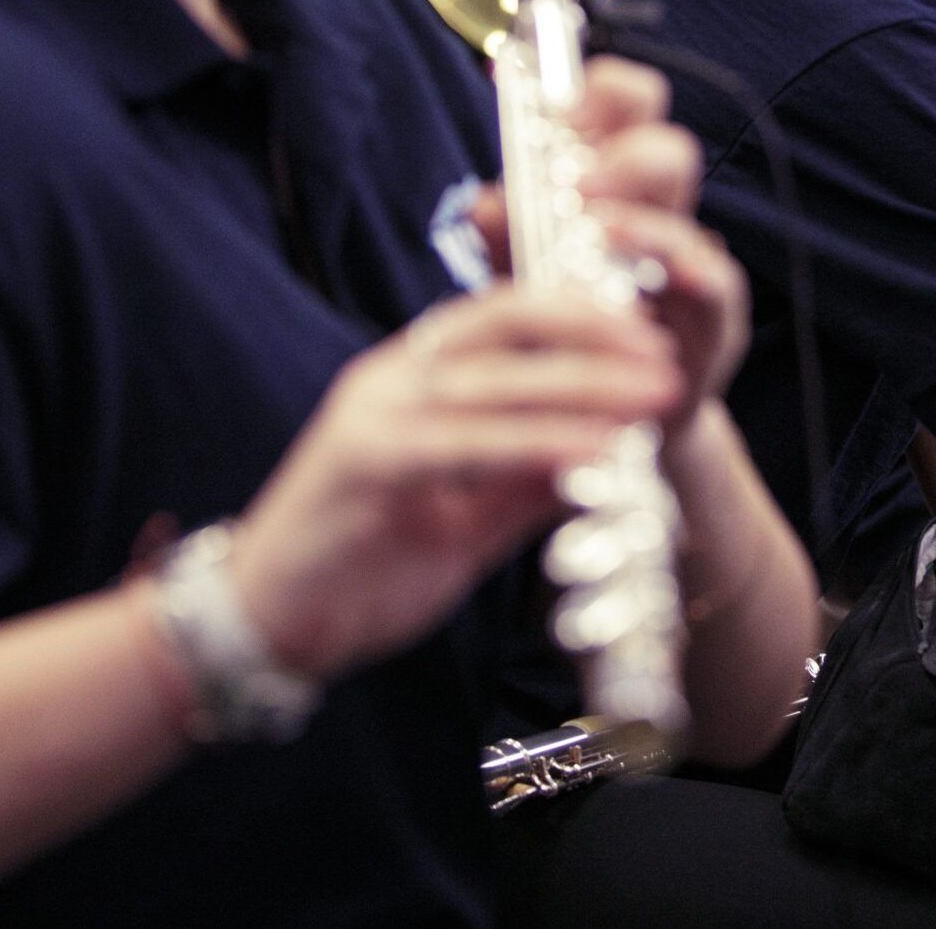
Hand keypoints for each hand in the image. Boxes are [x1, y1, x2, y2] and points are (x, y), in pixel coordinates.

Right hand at [226, 288, 681, 682]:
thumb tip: (614, 454)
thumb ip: (532, 480)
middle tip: (667, 361)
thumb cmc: (367, 564)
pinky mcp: (362, 462)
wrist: (268, 623)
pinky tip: (593, 452)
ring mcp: (373, 413)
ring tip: (653, 398)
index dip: (582, 314)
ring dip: (583, 386)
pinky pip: (465, 442)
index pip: (506, 313)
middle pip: (506, 327)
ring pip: (493, 380)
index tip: (651, 335)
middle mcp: (393, 376)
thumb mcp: (471, 516)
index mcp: (416, 374)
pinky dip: (536, 443)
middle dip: (596, 338)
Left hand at [470, 58, 750, 412]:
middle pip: (663, 140)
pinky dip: (695, 270)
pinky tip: (676, 272)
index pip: (618, 107)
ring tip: (604, 225)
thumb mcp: (526, 282)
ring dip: (645, 207)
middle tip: (577, 175)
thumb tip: (480, 200)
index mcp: (612, 186)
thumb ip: (507, 240)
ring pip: (691, 207)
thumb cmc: (572, 334)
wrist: (614, 428)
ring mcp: (689, 262)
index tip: (544, 95)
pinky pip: (719, 281)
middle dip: (622, 139)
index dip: (590, 87)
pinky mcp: (713, 319)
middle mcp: (657, 212)